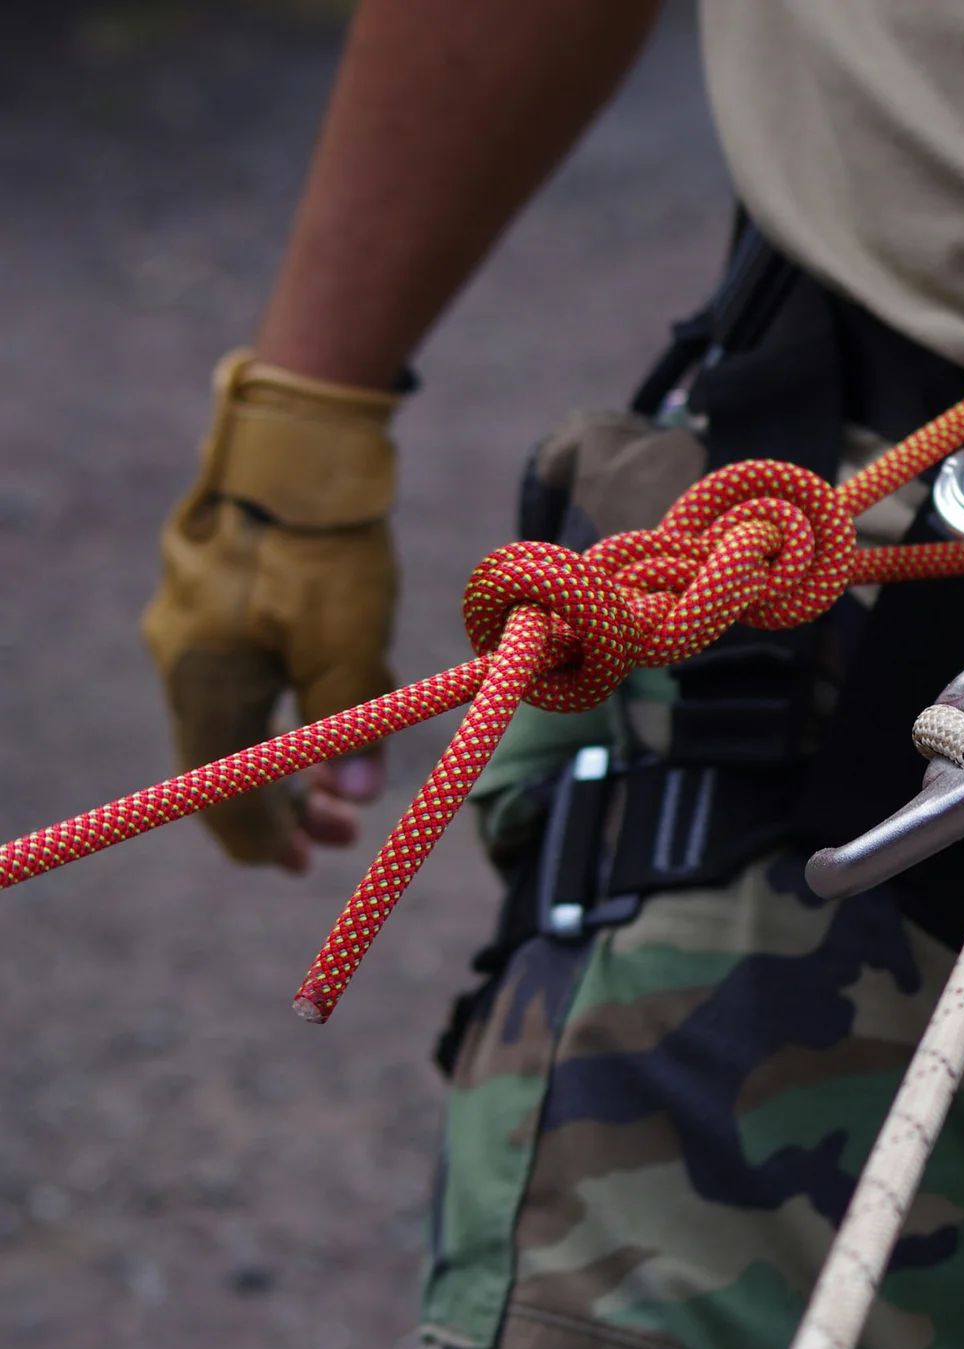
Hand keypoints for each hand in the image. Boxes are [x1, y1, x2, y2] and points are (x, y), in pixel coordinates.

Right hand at [142, 350, 400, 869]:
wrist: (295, 445)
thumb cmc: (320, 544)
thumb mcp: (346, 642)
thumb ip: (348, 723)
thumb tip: (355, 797)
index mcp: (206, 685)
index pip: (223, 792)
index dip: (264, 835)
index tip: (303, 863)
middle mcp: (182, 662)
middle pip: (222, 763)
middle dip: (280, 806)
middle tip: (334, 835)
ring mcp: (189, 627)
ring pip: (230, 721)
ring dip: (283, 760)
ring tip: (338, 787)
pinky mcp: (210, 599)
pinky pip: (234, 680)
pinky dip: (273, 713)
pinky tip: (313, 717)